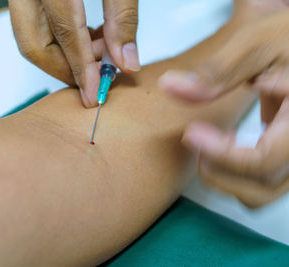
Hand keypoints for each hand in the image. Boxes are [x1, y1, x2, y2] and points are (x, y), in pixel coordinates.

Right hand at [9, 0, 139, 106]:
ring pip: (30, 38)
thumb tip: (125, 61)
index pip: (65, 33)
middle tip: (94, 77)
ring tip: (98, 52)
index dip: (82, 68)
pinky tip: (86, 38)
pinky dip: (59, 42)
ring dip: (63, 56)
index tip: (95, 93)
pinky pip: (33, 27)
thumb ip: (122, 17)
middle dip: (65, 70)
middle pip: (33, 45)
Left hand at [158, 9, 288, 207]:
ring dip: (228, 179)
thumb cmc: (288, 36)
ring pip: (264, 191)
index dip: (222, 155)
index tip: (191, 133)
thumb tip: (170, 87)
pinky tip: (223, 143)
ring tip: (207, 144)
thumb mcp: (256, 44)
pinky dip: (238, 173)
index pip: (263, 161)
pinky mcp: (286, 149)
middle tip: (196, 140)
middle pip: (264, 188)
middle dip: (221, 172)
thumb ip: (217, 72)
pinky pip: (264, 180)